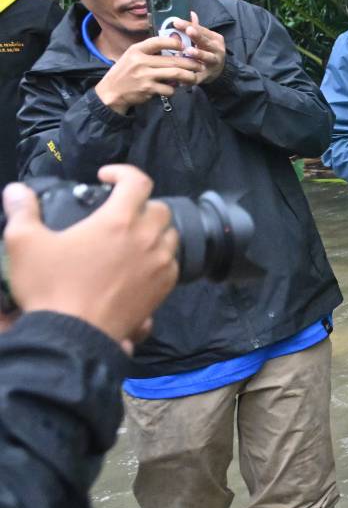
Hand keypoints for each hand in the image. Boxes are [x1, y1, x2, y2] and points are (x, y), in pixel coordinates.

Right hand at [3, 164, 177, 350]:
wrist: (75, 336)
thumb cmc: (51, 287)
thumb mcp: (24, 244)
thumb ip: (23, 211)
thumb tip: (16, 190)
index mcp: (119, 220)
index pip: (138, 181)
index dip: (123, 172)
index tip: (105, 178)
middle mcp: (147, 239)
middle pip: (160, 208)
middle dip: (141, 204)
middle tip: (118, 212)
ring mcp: (160, 265)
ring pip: (171, 236)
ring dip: (154, 231)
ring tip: (130, 239)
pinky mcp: (164, 289)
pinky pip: (172, 264)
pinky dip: (159, 258)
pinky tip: (138, 265)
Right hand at [94, 36, 201, 112]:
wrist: (111, 92)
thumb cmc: (125, 72)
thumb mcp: (132, 56)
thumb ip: (149, 51)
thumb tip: (173, 45)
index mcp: (137, 50)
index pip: (158, 41)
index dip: (174, 43)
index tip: (184, 46)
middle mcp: (140, 61)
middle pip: (173, 60)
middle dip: (190, 63)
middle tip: (199, 65)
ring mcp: (145, 75)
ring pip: (175, 74)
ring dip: (188, 76)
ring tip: (193, 78)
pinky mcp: (148, 89)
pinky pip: (169, 88)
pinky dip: (174, 89)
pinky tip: (174, 89)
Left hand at [172, 12, 225, 83]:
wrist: (219, 71)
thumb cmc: (208, 51)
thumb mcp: (206, 39)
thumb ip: (198, 27)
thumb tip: (191, 13)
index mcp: (215, 39)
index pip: (201, 30)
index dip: (189, 25)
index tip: (176, 21)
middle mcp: (217, 50)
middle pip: (206, 42)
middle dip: (197, 36)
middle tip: (188, 31)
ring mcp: (214, 63)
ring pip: (207, 58)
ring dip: (198, 54)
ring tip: (188, 51)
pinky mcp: (208, 76)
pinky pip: (200, 76)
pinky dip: (192, 76)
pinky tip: (182, 76)